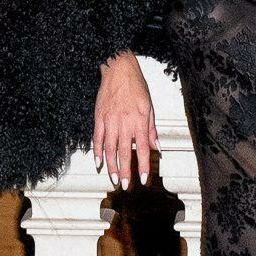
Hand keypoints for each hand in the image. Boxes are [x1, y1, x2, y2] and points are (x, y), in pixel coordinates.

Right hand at [94, 50, 158, 187]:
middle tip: (125, 186)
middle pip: (124, 152)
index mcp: (139, 121)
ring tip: (113, 178)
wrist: (118, 69)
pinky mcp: (99, 117)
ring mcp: (110, 120)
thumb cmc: (136, 86)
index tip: (143, 180)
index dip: (143, 166)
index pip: (142, 149)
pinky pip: (97, 137)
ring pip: (110, 148)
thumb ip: (152, 130)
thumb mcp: (150, 107)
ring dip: (111, 165)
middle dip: (125, 171)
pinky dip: (97, 151)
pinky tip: (98, 162)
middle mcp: (124, 123)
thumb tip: (157, 148)